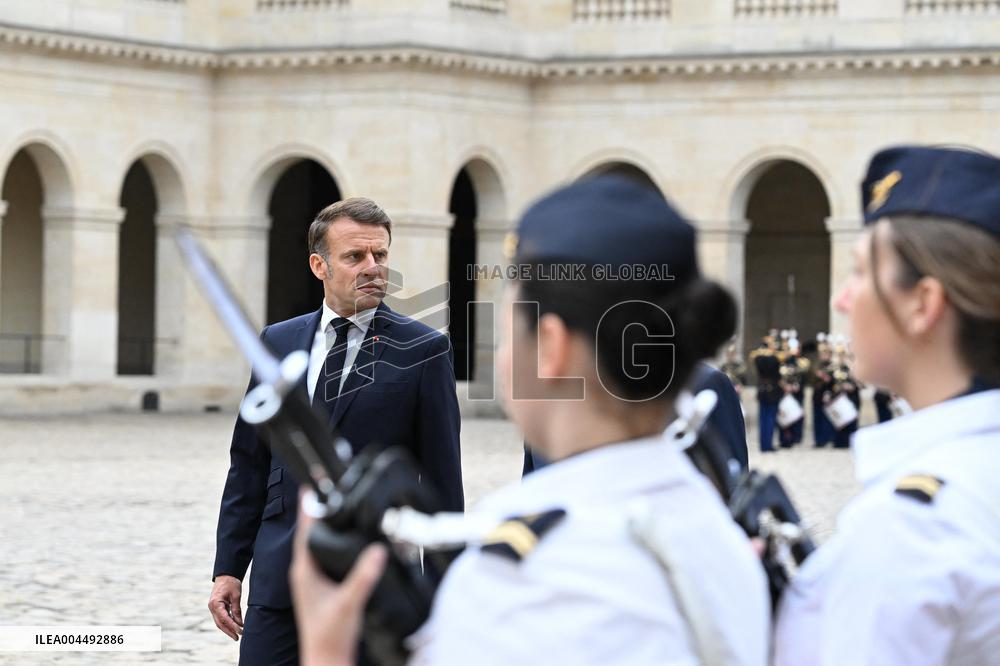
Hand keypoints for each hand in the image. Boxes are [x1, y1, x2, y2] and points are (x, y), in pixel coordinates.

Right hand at [208, 575, 243, 640]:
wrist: (225, 574)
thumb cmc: (231, 583)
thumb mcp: (236, 596)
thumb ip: (237, 610)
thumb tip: (240, 623)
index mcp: (216, 604)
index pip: (225, 619)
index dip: (233, 626)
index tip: (240, 632)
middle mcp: (212, 607)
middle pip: (220, 623)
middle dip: (229, 631)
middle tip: (238, 637)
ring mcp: (213, 608)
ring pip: (220, 622)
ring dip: (228, 628)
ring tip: (237, 634)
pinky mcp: (216, 607)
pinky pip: (221, 617)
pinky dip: (227, 622)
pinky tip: (235, 626)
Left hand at [290, 493, 387, 665]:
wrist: (327, 659)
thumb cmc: (331, 636)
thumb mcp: (349, 603)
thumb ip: (363, 577)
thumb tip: (377, 552)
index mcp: (304, 572)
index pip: (304, 532)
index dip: (308, 509)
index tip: (310, 487)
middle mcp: (304, 574)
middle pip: (309, 535)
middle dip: (317, 512)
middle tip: (325, 490)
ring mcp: (311, 581)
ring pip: (316, 546)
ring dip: (324, 528)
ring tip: (333, 508)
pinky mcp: (320, 589)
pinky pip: (323, 558)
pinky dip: (330, 545)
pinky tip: (342, 542)